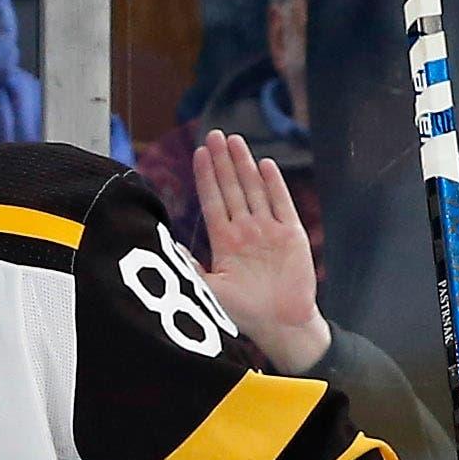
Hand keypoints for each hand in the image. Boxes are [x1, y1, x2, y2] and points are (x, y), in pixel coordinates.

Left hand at [192, 130, 326, 370]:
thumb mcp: (210, 290)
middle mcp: (246, 231)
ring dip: (244, 165)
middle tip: (214, 134)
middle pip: (232, 188)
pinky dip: (273, 184)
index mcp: (225, 242)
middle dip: (223, 162)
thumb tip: (167, 246)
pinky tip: (263, 164)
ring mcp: (269, 231)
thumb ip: (190, 267)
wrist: (281, 325)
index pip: (213, 201)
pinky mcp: (291, 235)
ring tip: (234, 140)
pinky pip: (281, 203)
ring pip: (254, 190)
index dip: (206, 178)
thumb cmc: (244, 313)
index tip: (198, 153)